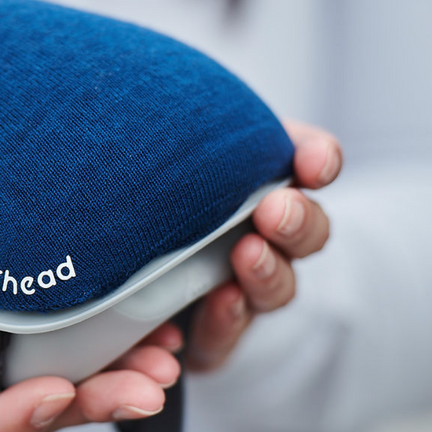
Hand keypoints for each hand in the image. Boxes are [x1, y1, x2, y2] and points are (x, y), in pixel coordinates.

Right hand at [0, 145, 178, 431]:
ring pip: (56, 369)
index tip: (59, 393)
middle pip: (26, 406)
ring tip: (168, 352)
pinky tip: (150, 309)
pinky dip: (109, 323)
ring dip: (114, 369)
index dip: (12, 421)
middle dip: (91, 403)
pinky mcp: (3, 289)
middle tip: (152, 383)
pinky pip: (62, 321)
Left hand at [175, 120, 341, 371]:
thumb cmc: (152, 198)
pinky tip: (220, 303)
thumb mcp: (173, 155)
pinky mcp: (212, 337)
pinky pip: (228, 336)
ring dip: (267, 271)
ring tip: (248, 254)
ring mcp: (245, 292)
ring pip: (276, 288)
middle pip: (307, 233)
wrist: (113, 281)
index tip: (313, 160)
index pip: (311, 163)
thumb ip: (188, 129)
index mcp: (267, 186)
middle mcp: (268, 240)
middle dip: (297, 221)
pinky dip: (227, 320)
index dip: (318, 159)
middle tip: (275, 209)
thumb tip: (168, 95)